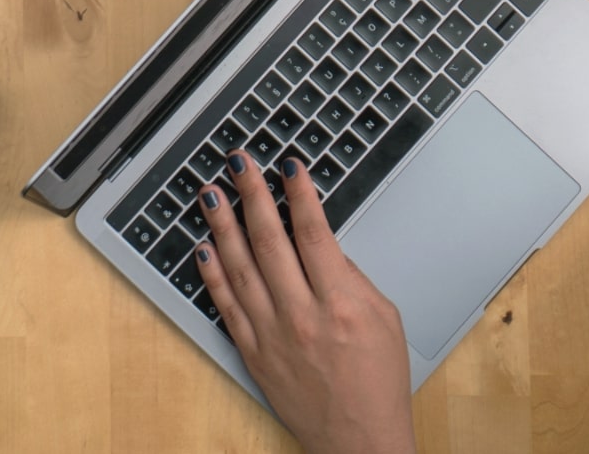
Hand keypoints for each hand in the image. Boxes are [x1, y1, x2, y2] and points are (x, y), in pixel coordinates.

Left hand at [196, 151, 416, 453]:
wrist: (361, 442)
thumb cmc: (378, 383)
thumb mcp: (385, 320)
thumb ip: (352, 276)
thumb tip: (321, 241)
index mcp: (340, 304)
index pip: (313, 233)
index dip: (298, 193)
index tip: (288, 165)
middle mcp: (301, 316)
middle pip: (269, 240)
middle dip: (251, 194)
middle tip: (238, 163)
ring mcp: (271, 334)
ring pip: (239, 267)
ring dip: (222, 224)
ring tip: (210, 192)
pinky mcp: (252, 353)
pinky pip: (225, 305)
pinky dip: (212, 274)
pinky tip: (203, 246)